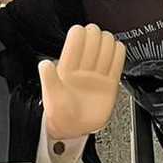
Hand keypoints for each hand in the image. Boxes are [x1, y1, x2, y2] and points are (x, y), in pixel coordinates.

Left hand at [39, 25, 125, 139]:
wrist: (74, 129)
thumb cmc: (60, 114)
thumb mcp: (51, 96)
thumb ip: (48, 79)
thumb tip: (44, 64)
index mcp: (67, 67)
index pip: (76, 40)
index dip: (80, 33)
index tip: (80, 33)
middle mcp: (82, 67)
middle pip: (93, 38)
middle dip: (95, 36)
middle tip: (95, 42)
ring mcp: (97, 74)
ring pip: (106, 45)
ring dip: (107, 42)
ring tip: (105, 47)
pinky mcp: (110, 82)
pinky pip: (118, 60)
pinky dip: (119, 52)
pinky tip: (115, 52)